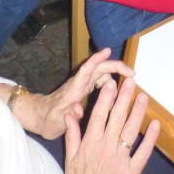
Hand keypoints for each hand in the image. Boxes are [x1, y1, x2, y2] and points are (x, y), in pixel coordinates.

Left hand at [18, 48, 134, 139]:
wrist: (40, 116)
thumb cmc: (49, 120)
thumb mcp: (57, 122)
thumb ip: (68, 116)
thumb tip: (79, 109)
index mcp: (73, 90)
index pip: (86, 71)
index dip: (96, 60)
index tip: (107, 51)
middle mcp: (79, 84)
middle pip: (98, 69)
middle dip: (116, 66)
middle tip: (132, 73)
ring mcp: (81, 85)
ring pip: (100, 74)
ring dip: (114, 77)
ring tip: (126, 89)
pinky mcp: (83, 89)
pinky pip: (99, 81)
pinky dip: (109, 84)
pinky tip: (115, 94)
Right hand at [65, 77, 158, 173]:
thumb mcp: (70, 160)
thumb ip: (71, 136)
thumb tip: (69, 114)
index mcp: (90, 144)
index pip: (98, 116)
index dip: (105, 98)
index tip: (111, 83)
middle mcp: (105, 148)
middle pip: (116, 118)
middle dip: (124, 98)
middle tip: (130, 82)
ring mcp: (120, 159)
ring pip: (130, 131)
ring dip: (138, 112)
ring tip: (143, 97)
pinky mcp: (131, 171)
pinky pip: (143, 153)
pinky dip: (150, 138)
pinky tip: (155, 124)